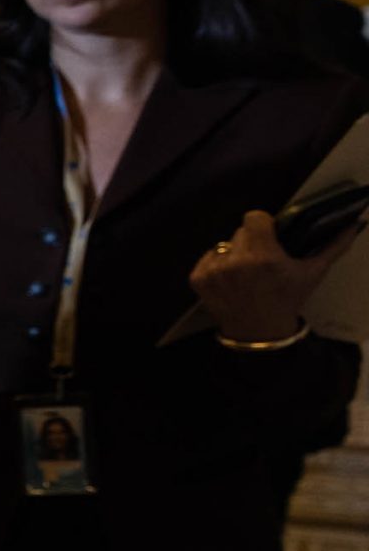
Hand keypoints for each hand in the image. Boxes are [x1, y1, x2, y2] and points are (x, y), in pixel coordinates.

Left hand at [191, 209, 356, 342]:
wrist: (260, 332)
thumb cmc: (288, 299)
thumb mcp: (313, 273)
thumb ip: (334, 245)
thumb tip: (355, 223)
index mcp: (263, 257)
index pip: (254, 217)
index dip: (263, 225)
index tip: (270, 235)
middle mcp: (236, 263)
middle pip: (240, 231)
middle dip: (252, 242)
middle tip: (262, 260)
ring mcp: (214, 272)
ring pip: (224, 244)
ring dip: (234, 254)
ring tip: (247, 273)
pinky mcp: (198, 279)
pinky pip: (208, 257)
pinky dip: (217, 265)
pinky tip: (231, 280)